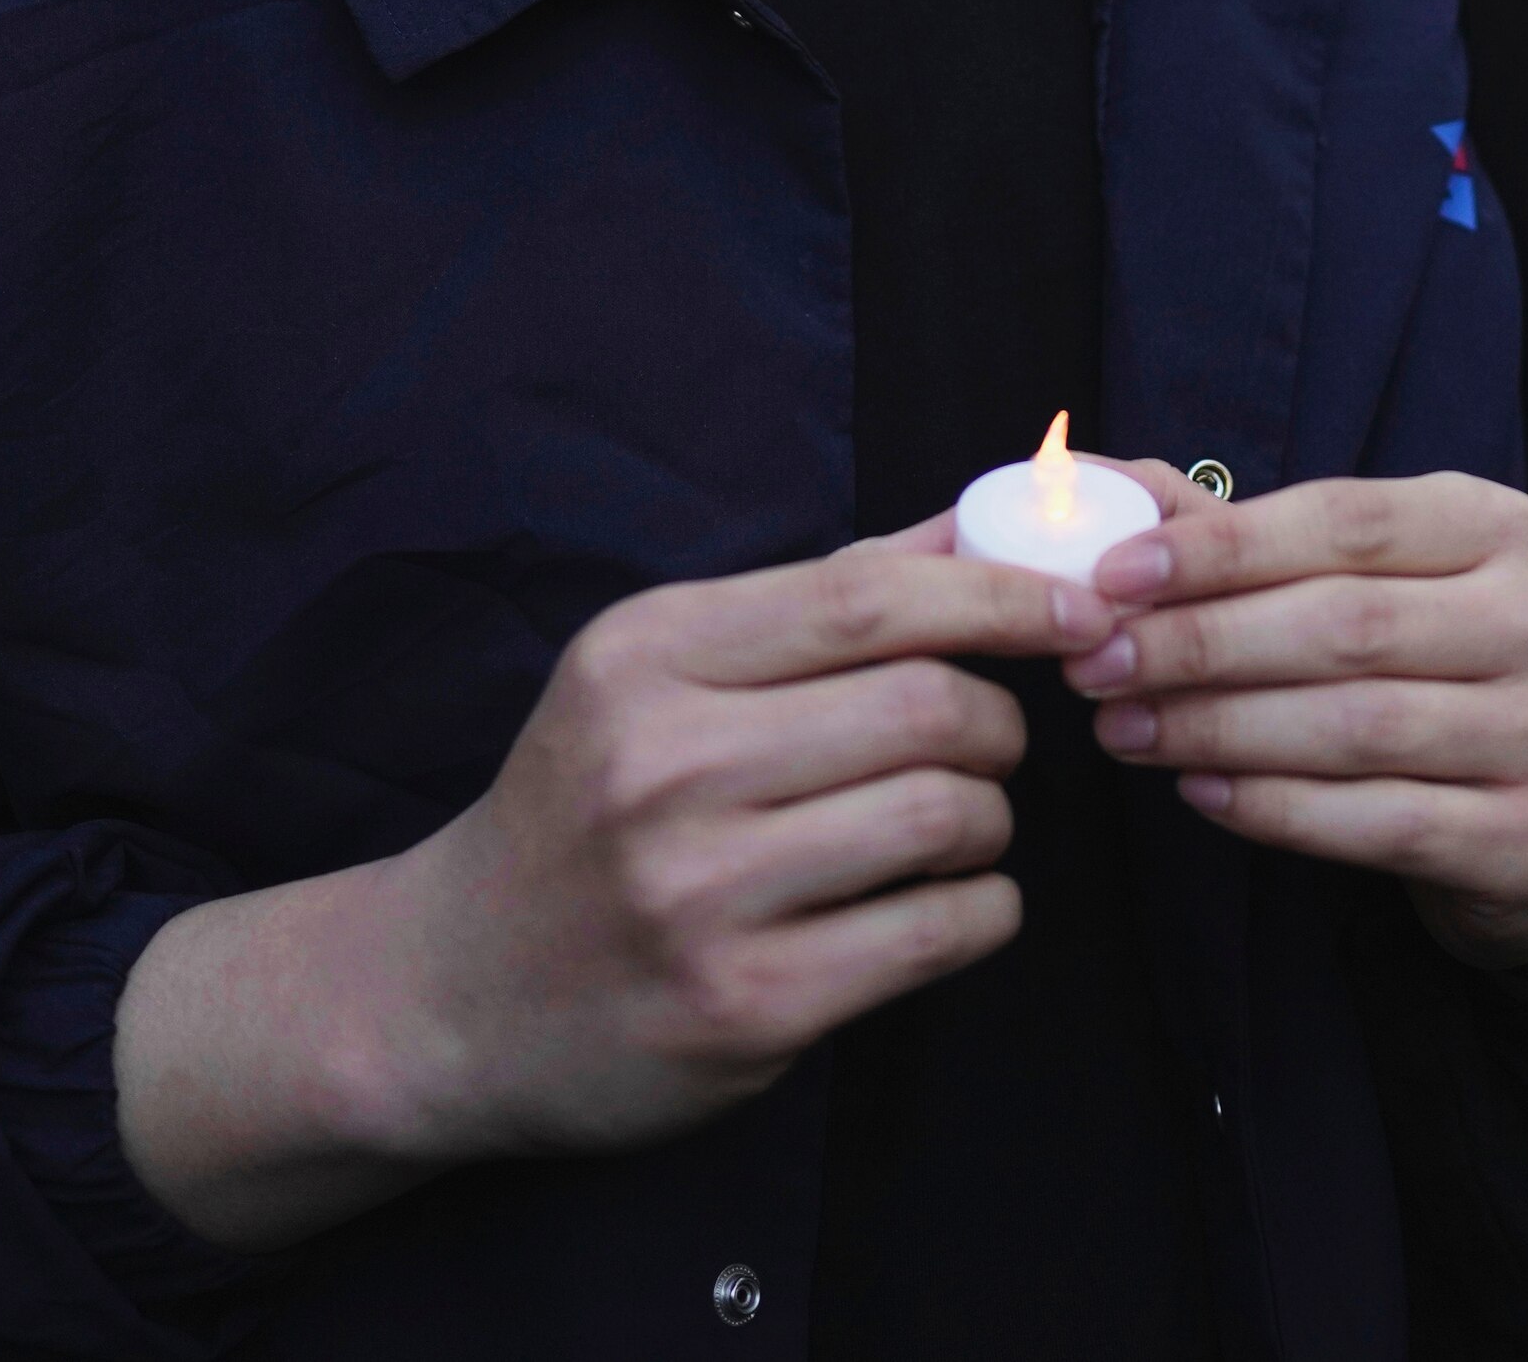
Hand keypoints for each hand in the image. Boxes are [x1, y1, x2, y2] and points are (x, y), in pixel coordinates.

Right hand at [115, 538, 1103, 1248]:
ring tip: (957, 826)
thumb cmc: (586, 808)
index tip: (1077, 610)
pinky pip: (936, 933)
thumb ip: (822, 597)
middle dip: (997, 722)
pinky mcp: (743, 1006)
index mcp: (645, 655)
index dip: (1000, 597)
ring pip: (943, 817)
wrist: (451, 992)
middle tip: (986, 745)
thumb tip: (984, 520)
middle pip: (925, 705)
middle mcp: (662, 765)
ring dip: (991, 820)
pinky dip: (982, 910)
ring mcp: (698, 894)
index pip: (868, 597)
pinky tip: (949, 904)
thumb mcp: (661, 673)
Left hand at [1067, 467, 1527, 984]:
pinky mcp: (1527, 834)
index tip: (1111, 575)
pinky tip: (1200, 793)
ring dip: (1218, 728)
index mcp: (1495, 526)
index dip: (1222, 546)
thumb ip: (1233, 535)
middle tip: (1094, 665)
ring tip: (1122, 729)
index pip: (1345, 520)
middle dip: (1200, 643)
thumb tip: (1091, 482)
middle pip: (1345, 624)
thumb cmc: (1421, 674)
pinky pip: (1377, 821)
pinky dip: (1275, 807)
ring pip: (1355, 727)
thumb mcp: (1357, 583)